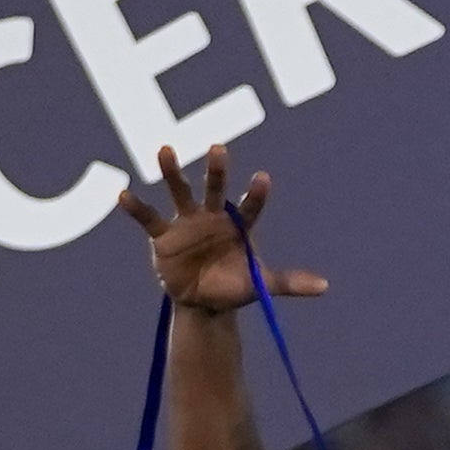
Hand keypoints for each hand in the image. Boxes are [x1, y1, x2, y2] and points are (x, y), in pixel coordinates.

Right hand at [117, 146, 321, 318]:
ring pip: (179, 191)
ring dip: (172, 171)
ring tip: (165, 149)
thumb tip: (326, 288)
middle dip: (216, 170)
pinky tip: (122, 195)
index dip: (256, 194)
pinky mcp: (163, 236)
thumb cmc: (234, 285)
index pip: (250, 207)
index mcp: (238, 225)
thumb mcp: (260, 285)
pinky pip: (149, 219)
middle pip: (214, 188)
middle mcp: (212, 216)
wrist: (203, 301)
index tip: (263, 178)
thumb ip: (289, 283)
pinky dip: (136, 208)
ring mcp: (186, 222)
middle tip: (219, 148)